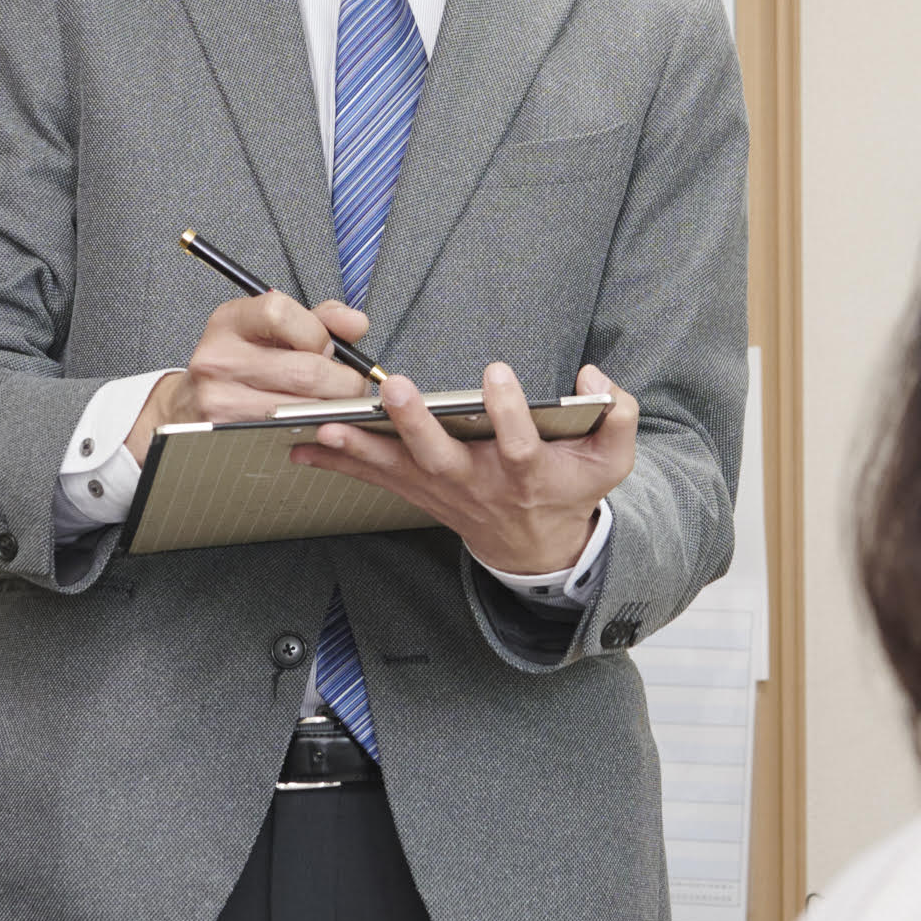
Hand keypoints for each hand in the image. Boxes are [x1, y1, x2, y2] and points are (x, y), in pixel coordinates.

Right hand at [125, 293, 372, 460]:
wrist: (192, 405)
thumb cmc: (245, 363)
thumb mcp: (274, 331)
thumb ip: (320, 320)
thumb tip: (356, 323)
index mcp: (230, 321)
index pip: (280, 312)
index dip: (317, 332)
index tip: (327, 348)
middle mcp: (218, 358)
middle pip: (304, 371)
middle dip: (344, 382)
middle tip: (351, 386)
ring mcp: (219, 399)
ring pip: (302, 408)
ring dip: (334, 410)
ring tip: (337, 405)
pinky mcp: (227, 434)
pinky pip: (288, 433)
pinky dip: (314, 429)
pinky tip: (316, 422)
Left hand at [291, 359, 638, 577]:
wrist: (537, 546)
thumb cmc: (569, 491)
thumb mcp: (612, 461)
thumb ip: (617, 416)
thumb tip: (595, 379)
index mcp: (527, 473)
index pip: (519, 445)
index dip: (509, 411)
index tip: (498, 373)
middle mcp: (479, 483)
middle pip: (443, 457)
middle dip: (417, 424)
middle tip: (395, 390)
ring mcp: (443, 491)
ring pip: (398, 470)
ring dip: (359, 447)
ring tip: (324, 424)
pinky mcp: (419, 491)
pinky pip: (375, 477)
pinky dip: (339, 461)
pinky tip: (303, 446)